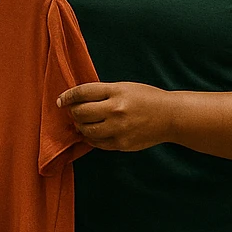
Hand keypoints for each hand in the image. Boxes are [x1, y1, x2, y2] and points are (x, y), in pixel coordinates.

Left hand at [58, 82, 175, 151]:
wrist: (170, 117)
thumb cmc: (146, 98)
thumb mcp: (124, 87)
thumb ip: (102, 92)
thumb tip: (77, 100)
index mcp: (116, 92)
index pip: (83, 92)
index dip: (68, 96)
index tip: (60, 100)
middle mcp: (116, 110)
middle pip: (81, 113)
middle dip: (73, 112)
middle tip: (74, 111)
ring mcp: (119, 129)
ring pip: (86, 130)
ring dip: (80, 126)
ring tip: (82, 122)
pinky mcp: (121, 144)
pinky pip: (97, 143)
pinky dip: (90, 138)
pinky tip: (92, 133)